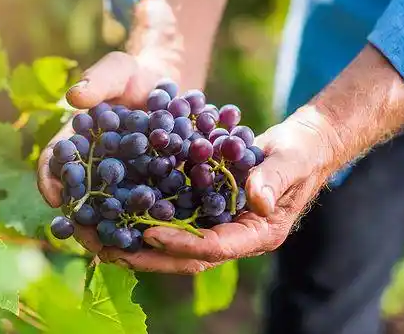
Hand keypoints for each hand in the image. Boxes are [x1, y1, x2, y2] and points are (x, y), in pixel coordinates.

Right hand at [36, 51, 171, 251]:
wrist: (169, 86)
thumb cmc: (134, 76)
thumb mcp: (117, 70)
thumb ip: (97, 80)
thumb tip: (74, 96)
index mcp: (75, 142)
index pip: (53, 163)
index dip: (49, 179)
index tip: (53, 196)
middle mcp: (91, 167)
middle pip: (79, 196)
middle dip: (81, 219)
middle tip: (87, 236)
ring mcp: (119, 182)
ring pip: (109, 211)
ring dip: (112, 230)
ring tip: (121, 246)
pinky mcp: (146, 189)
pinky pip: (141, 210)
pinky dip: (144, 224)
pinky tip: (154, 237)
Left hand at [97, 108, 343, 273]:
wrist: (298, 147)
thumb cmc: (301, 152)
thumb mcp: (292, 160)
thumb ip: (275, 179)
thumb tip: (258, 201)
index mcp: (258, 233)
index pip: (215, 247)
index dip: (182, 243)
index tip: (150, 234)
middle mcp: (234, 236)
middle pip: (187, 256)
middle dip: (149, 256)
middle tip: (110, 249)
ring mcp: (218, 225)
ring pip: (175, 244)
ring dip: (140, 244)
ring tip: (102, 238)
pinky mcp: (205, 209)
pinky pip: (174, 220)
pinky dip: (147, 219)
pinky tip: (117, 212)